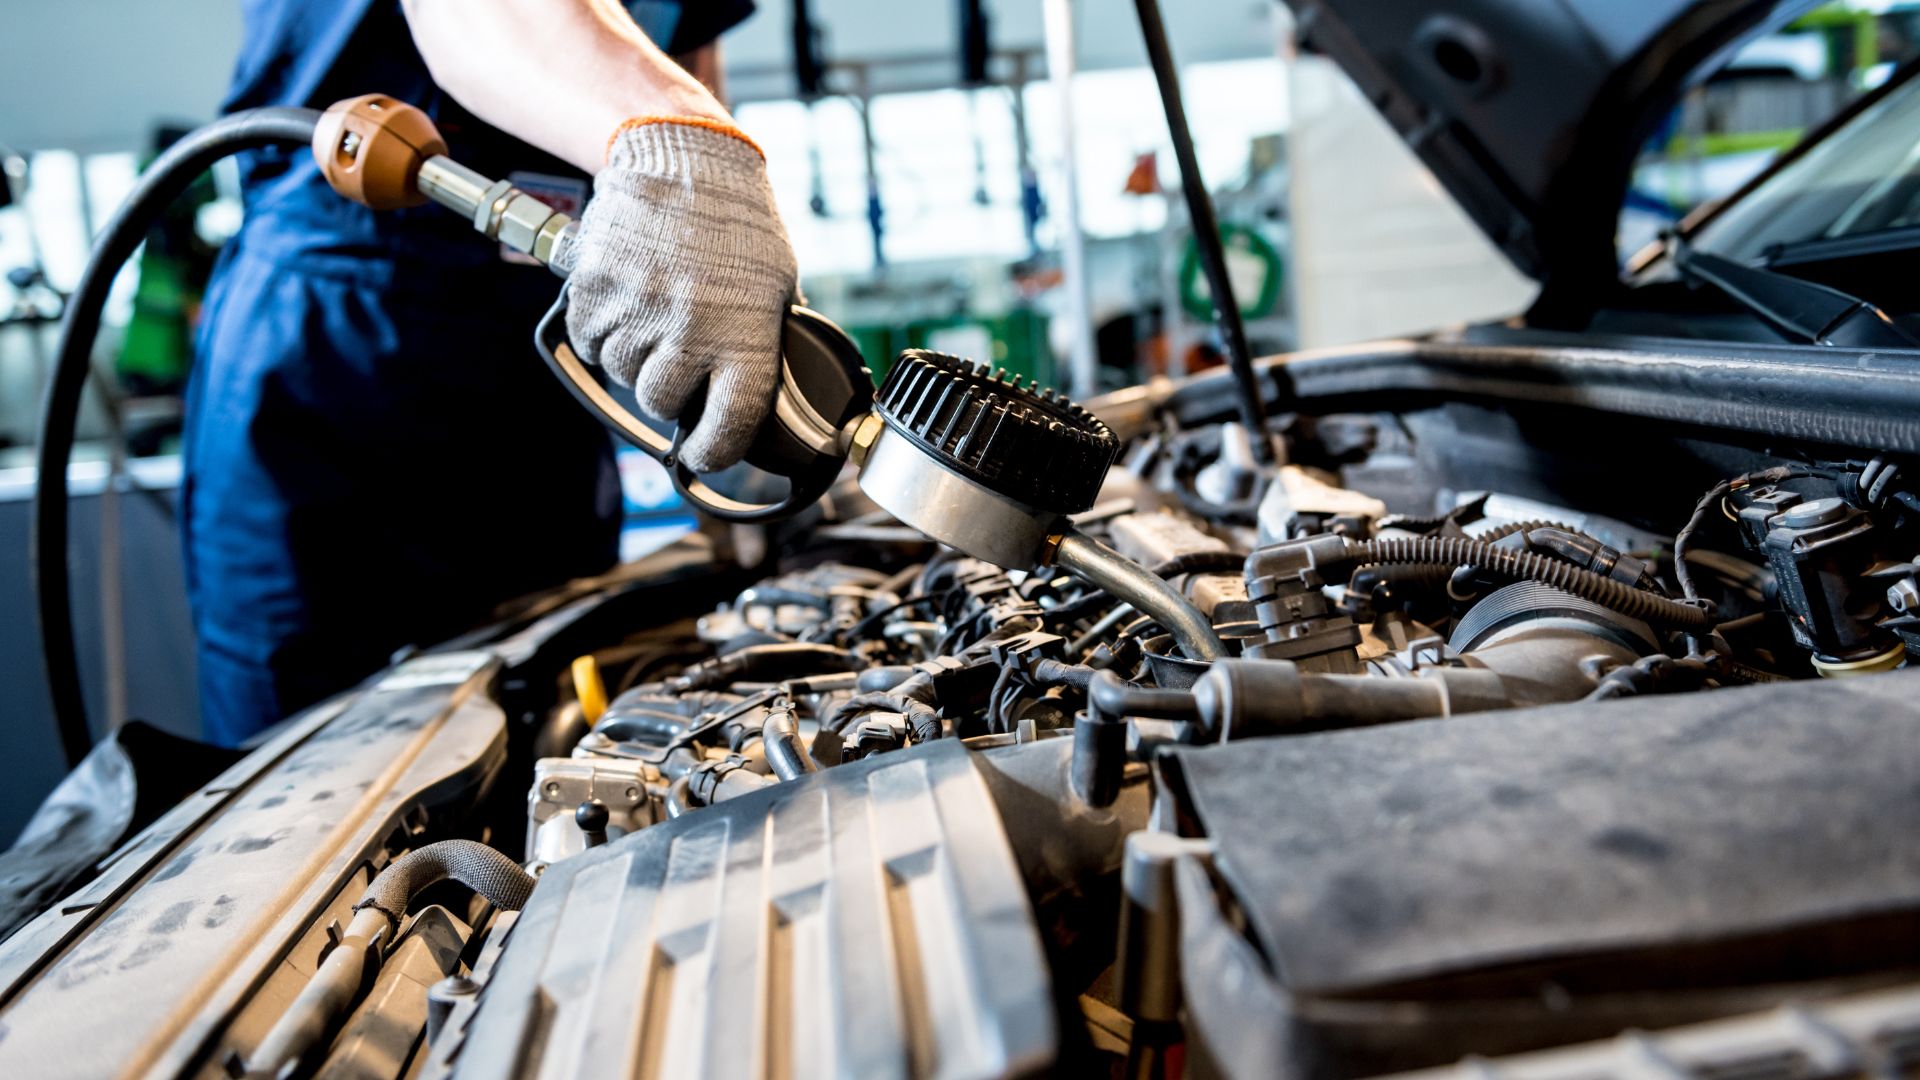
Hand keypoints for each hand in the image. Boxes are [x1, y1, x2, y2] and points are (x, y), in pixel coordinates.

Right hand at [555, 118, 797, 471]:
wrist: (684, 155)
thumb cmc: (738, 222)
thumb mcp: (778, 287)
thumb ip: (762, 345)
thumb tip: (753, 398)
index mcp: (744, 335)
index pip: (728, 426)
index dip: (713, 451)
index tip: (704, 453)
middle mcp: (688, 329)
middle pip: (662, 402)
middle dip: (670, 391)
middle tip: (680, 358)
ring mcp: (636, 310)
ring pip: (621, 373)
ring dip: (635, 358)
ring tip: (656, 316)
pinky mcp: (594, 289)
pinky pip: (590, 342)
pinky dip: (603, 334)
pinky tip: (626, 304)